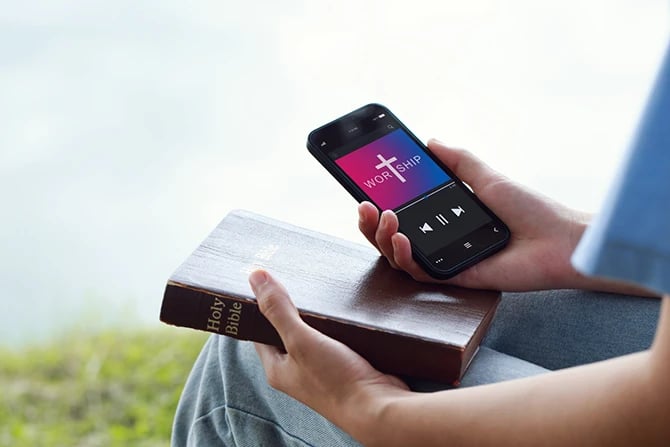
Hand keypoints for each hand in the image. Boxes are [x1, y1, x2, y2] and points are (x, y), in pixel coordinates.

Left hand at [250, 270, 409, 433]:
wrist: (379, 408)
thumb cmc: (336, 381)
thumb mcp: (300, 339)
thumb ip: (278, 310)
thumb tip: (255, 277)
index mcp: (278, 368)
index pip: (260, 331)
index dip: (260, 306)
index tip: (266, 280)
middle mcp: (297, 371)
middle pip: (288, 330)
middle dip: (293, 307)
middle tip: (297, 278)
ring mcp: (321, 370)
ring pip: (315, 333)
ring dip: (319, 316)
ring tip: (322, 290)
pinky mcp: (345, 367)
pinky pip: (337, 339)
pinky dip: (339, 325)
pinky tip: (345, 311)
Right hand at [359, 139, 589, 291]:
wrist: (560, 239)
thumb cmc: (531, 210)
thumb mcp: (487, 177)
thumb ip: (458, 161)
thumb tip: (430, 141)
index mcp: (445, 219)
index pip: (404, 213)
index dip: (380, 204)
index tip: (364, 188)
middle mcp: (441, 240)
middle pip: (391, 237)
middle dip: (370, 224)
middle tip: (364, 206)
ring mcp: (446, 259)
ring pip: (397, 257)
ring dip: (381, 238)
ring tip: (385, 218)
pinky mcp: (454, 277)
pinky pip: (419, 273)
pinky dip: (404, 257)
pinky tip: (401, 238)